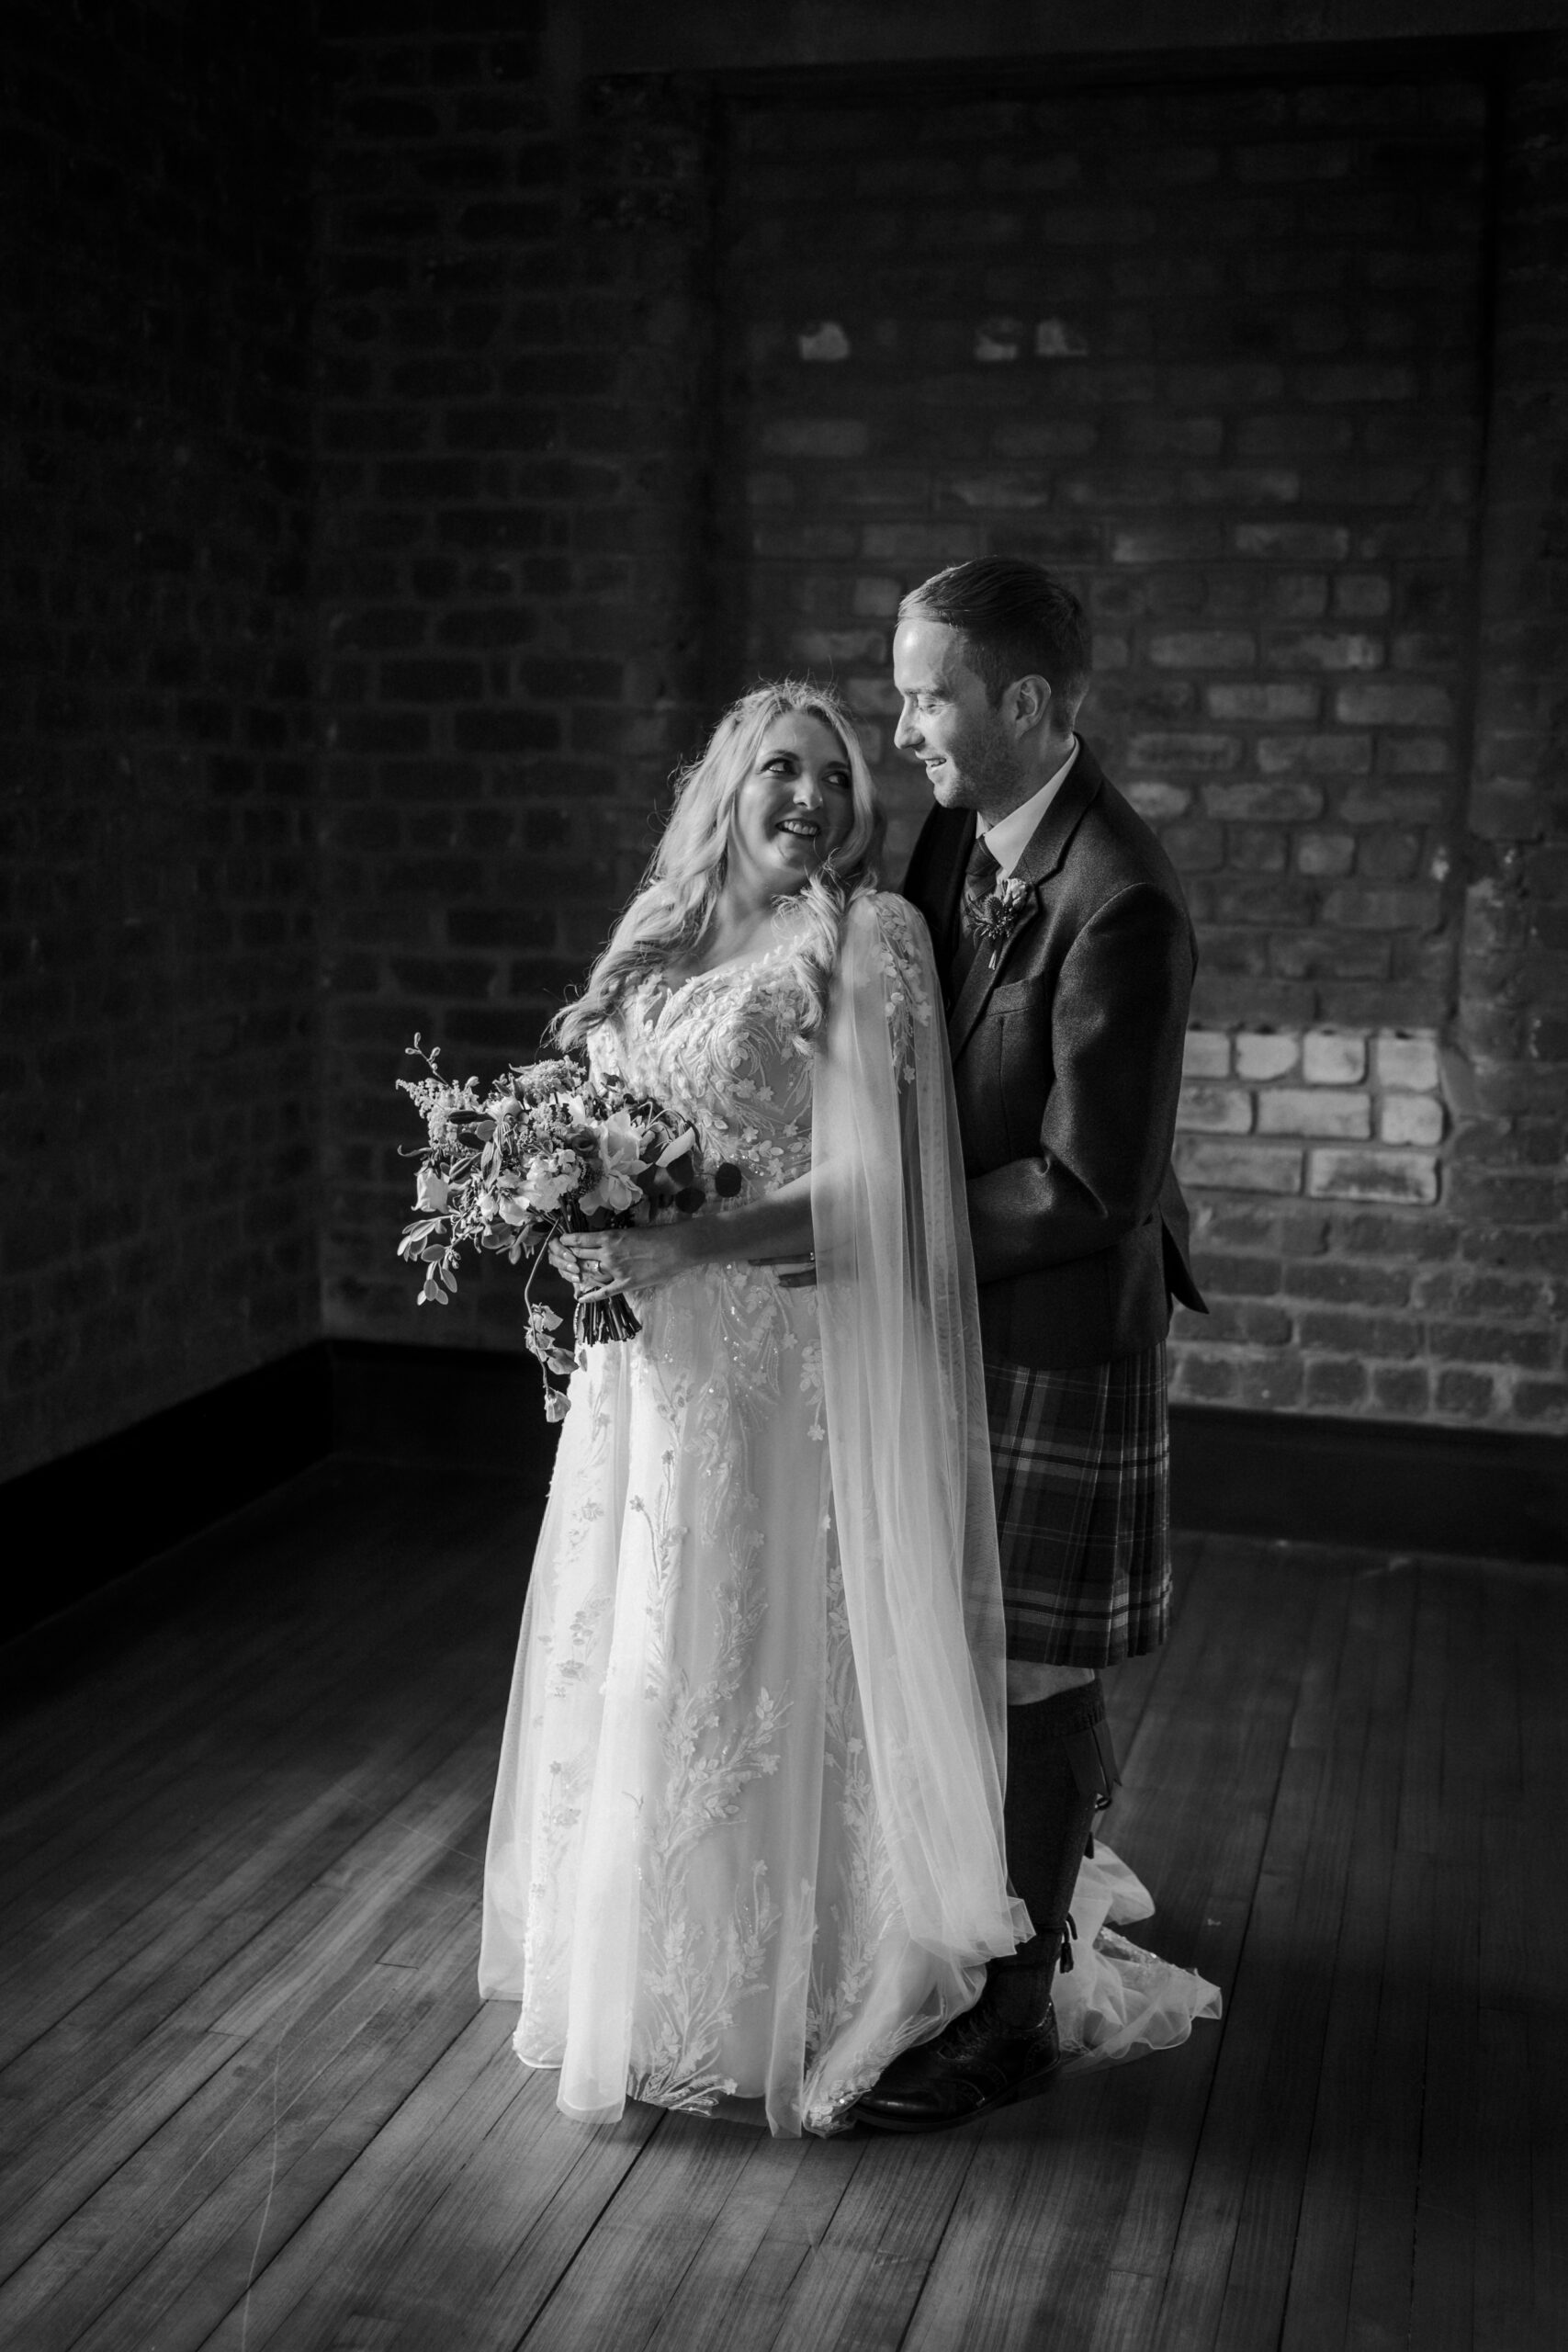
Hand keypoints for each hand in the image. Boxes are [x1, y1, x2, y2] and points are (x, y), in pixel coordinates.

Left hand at [551, 1218, 711, 1302]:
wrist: (676, 1247)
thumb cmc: (657, 1235)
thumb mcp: (630, 1231)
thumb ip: (614, 1238)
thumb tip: (602, 1242)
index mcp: (608, 1238)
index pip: (579, 1241)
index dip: (566, 1242)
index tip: (560, 1242)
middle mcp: (607, 1254)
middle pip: (579, 1257)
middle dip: (567, 1258)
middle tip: (560, 1259)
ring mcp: (615, 1271)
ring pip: (589, 1273)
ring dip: (578, 1274)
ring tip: (569, 1274)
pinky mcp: (625, 1283)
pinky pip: (604, 1292)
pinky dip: (591, 1295)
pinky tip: (581, 1298)